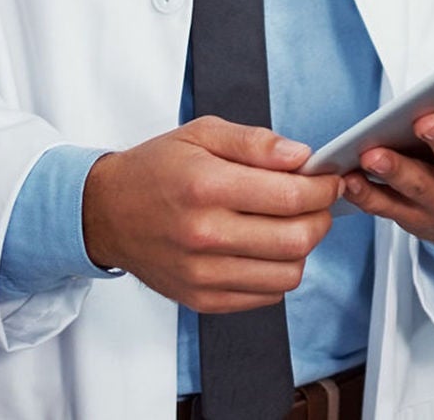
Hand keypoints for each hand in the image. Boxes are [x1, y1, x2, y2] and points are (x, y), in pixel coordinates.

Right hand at [83, 116, 340, 313]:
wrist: (106, 213)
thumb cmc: (155, 169)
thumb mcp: (202, 134)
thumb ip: (256, 142)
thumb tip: (301, 156)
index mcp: (207, 186)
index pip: (291, 196)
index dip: (323, 188)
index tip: (328, 180)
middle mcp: (205, 234)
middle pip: (297, 239)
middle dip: (321, 218)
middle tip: (317, 202)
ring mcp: (203, 273)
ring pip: (287, 275)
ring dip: (302, 249)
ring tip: (289, 225)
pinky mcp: (202, 299)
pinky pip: (265, 296)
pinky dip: (276, 272)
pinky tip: (264, 248)